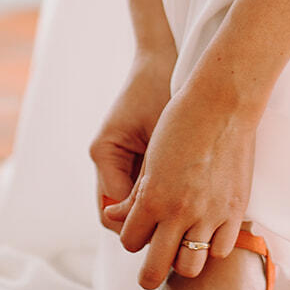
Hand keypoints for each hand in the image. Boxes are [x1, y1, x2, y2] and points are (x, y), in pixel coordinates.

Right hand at [89, 44, 174, 233]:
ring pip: (129, 206)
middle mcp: (104, 160)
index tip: (174, 228)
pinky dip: (159, 197)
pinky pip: (141, 189)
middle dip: (146, 225)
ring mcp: (115, 160)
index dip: (142, 226)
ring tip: (186, 213)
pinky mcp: (130, 157)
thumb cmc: (162, 89)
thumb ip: (156, 177)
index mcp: (104, 152)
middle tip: (181, 228)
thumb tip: (161, 220)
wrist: (162, 60)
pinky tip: (185, 195)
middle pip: (117, 215)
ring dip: (153, 212)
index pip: (114, 210)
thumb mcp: (161, 135)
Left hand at [113, 81, 257, 289]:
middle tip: (151, 272)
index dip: (130, 239)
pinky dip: (211, 248)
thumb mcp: (151, 158)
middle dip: (149, 275)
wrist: (223, 104)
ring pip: (191, 266)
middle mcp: (180, 212)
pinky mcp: (235, 211)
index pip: (131, 241)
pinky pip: (221, 249)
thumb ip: (134, 194)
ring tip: (182, 249)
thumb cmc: (180, 122)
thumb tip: (114, 217)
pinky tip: (207, 233)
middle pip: (157, 268)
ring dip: (183, 261)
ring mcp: (210, 214)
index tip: (136, 233)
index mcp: (153, 198)